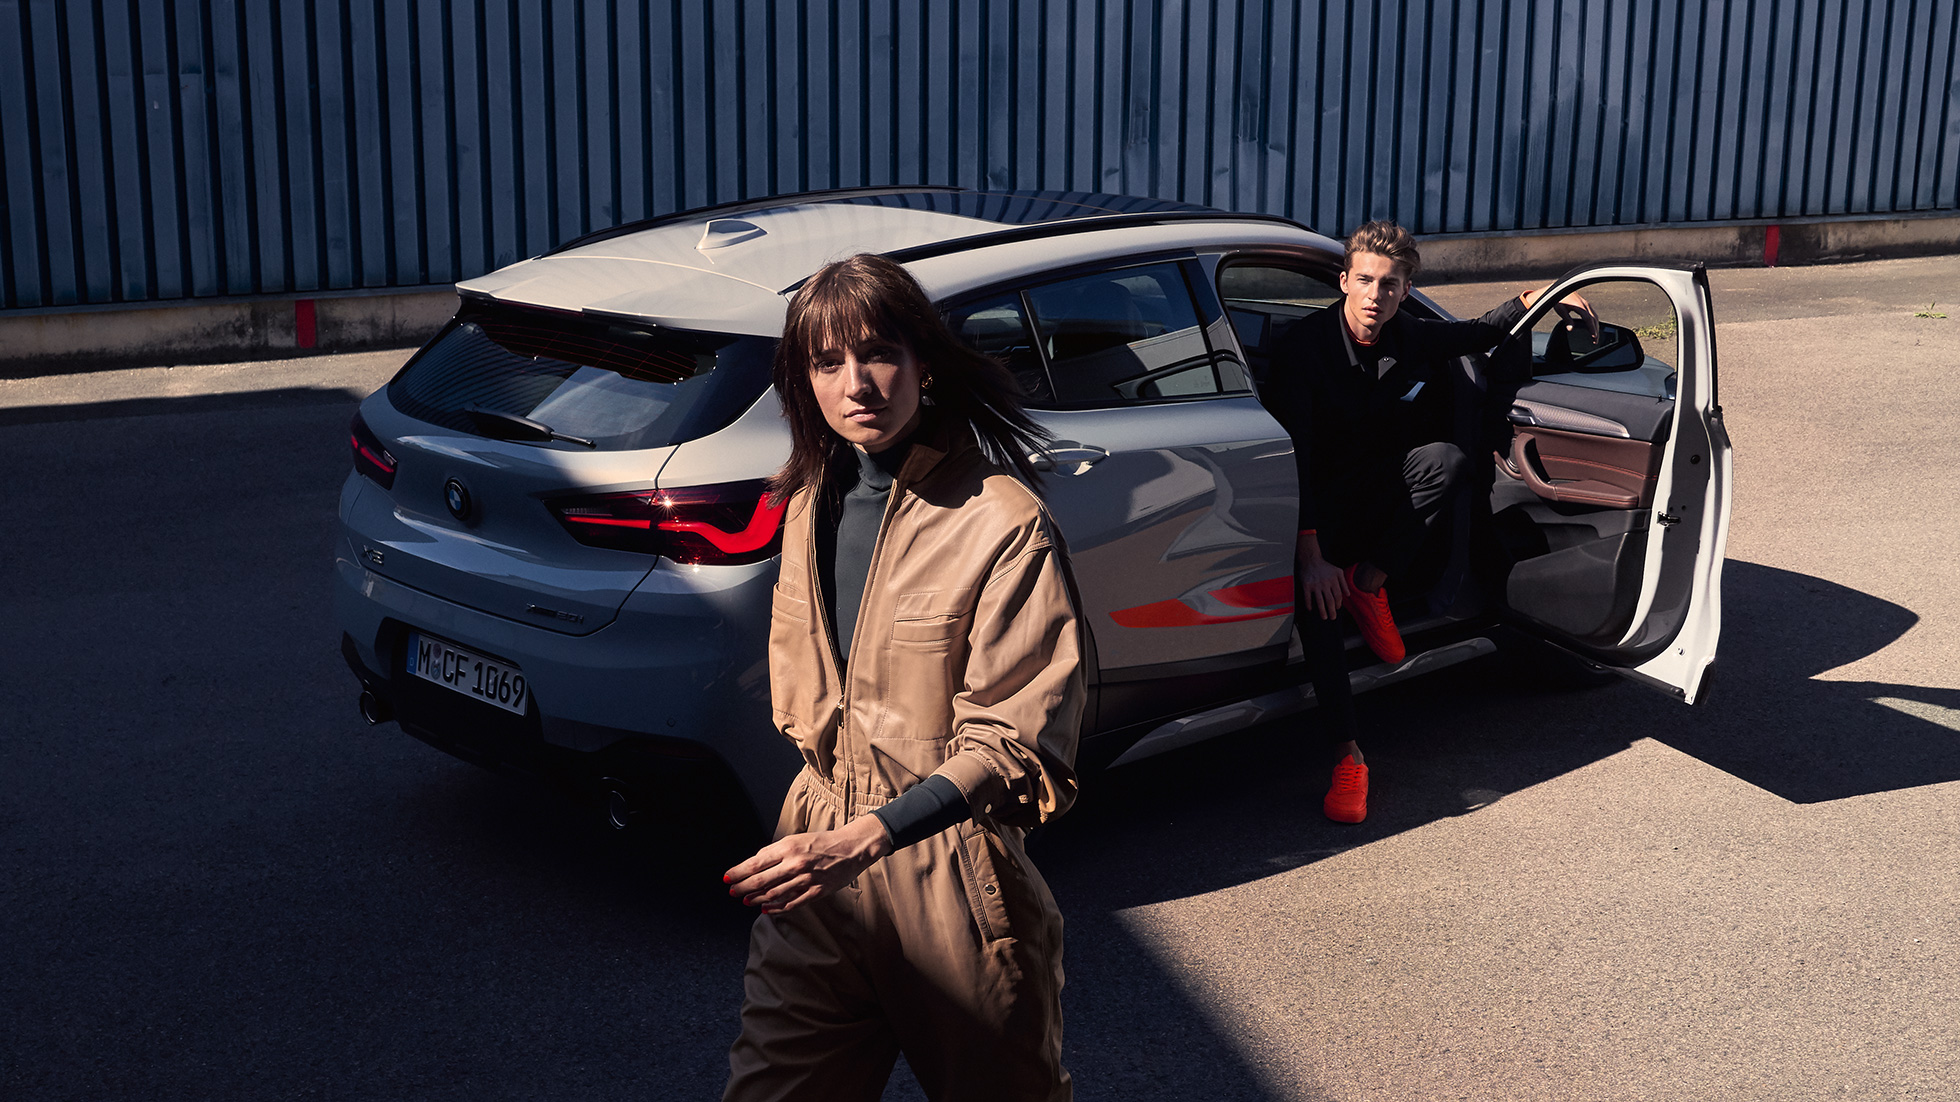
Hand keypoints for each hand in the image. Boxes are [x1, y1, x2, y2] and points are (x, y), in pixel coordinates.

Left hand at [723, 814, 892, 913]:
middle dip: (742, 887)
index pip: (756, 863)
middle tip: (731, 892)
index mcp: (789, 847)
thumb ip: (776, 851)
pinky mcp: (817, 892)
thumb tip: (755, 863)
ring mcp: (806, 879)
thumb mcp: (797, 838)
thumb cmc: (822, 842)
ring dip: (756, 899)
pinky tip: (766, 909)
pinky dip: (776, 908)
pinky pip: (792, 903)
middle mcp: (796, 863)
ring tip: (745, 901)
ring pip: (774, 894)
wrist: (852, 848)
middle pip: (761, 880)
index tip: (727, 878)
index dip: (738, 872)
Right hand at [1295, 533, 1343, 619]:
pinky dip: (1309, 604)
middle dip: (1332, 611)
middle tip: (1332, 617)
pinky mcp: (1307, 585)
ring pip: (1320, 601)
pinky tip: (1310, 609)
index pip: (1338, 596)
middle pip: (1330, 600)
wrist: (1310, 559)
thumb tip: (1348, 595)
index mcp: (1334, 580)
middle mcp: (1325, 583)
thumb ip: (1344, 583)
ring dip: (1322, 611)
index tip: (1337, 608)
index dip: (1338, 604)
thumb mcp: (1338, 572)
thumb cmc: (1325, 566)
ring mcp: (1316, 585)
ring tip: (1324, 617)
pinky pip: (1308, 598)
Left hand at [1523, 285, 1599, 343]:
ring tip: (1594, 336)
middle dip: (1596, 330)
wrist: (1558, 289)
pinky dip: (1594, 321)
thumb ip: (1566, 319)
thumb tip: (1570, 329)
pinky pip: (1592, 314)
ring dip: (1596, 326)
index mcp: (1580, 306)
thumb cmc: (1558, 299)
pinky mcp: (1585, 304)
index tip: (1594, 336)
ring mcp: (1586, 304)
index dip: (1592, 328)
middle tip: (1595, 340)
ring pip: (1594, 316)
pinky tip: (1592, 327)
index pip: (1589, 319)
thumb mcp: (1560, 310)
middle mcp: (1585, 304)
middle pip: (1594, 318)